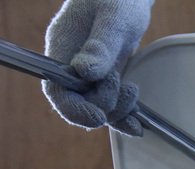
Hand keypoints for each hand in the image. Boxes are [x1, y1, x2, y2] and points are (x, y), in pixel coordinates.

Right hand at [42, 0, 153, 135]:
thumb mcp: (114, 19)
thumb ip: (101, 46)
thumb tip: (85, 72)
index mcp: (63, 48)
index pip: (57, 89)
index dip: (74, 109)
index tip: (98, 116)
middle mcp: (71, 65)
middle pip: (78, 104)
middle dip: (104, 104)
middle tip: (124, 84)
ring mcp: (88, 74)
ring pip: (96, 107)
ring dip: (117, 109)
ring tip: (132, 90)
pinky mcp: (105, 79)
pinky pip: (110, 103)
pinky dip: (123, 115)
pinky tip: (136, 123)